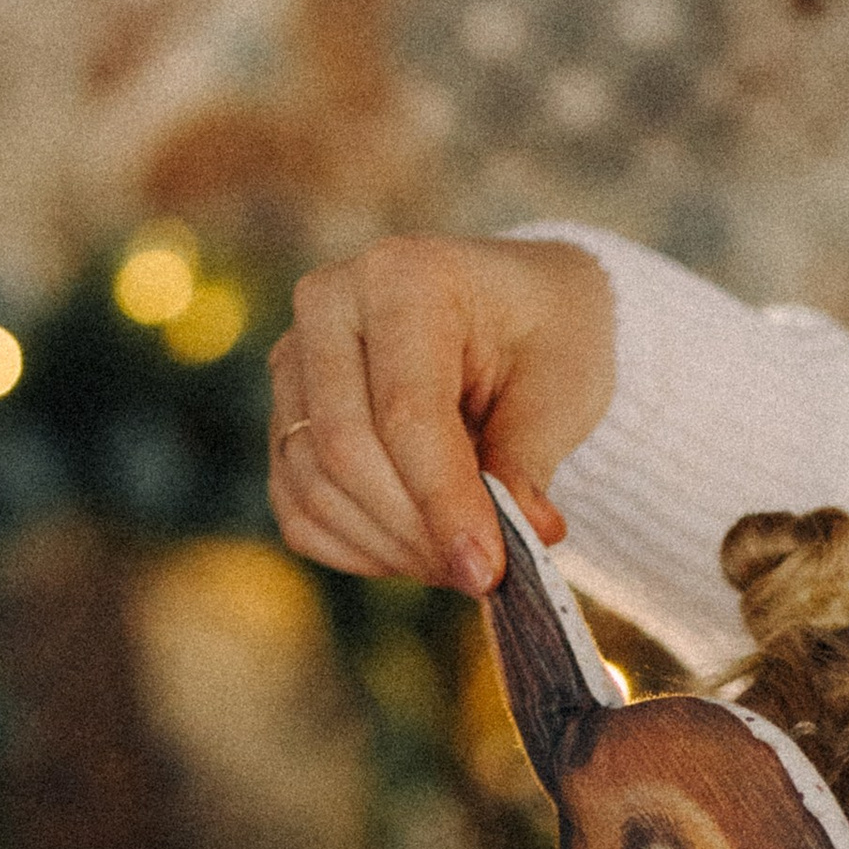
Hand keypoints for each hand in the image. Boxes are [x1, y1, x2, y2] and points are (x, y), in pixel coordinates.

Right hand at [269, 235, 617, 596]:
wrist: (515, 314)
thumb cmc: (546, 338)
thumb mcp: (563, 387)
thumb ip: (530, 460)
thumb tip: (524, 537)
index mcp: (403, 276)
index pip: (406, 412)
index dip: (444, 502)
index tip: (487, 569)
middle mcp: (328, 304)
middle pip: (344, 450)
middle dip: (415, 531)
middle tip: (481, 572)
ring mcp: (294, 361)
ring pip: (313, 484)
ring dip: (389, 547)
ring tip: (460, 561)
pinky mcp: (285, 416)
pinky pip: (297, 508)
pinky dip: (357, 549)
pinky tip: (417, 552)